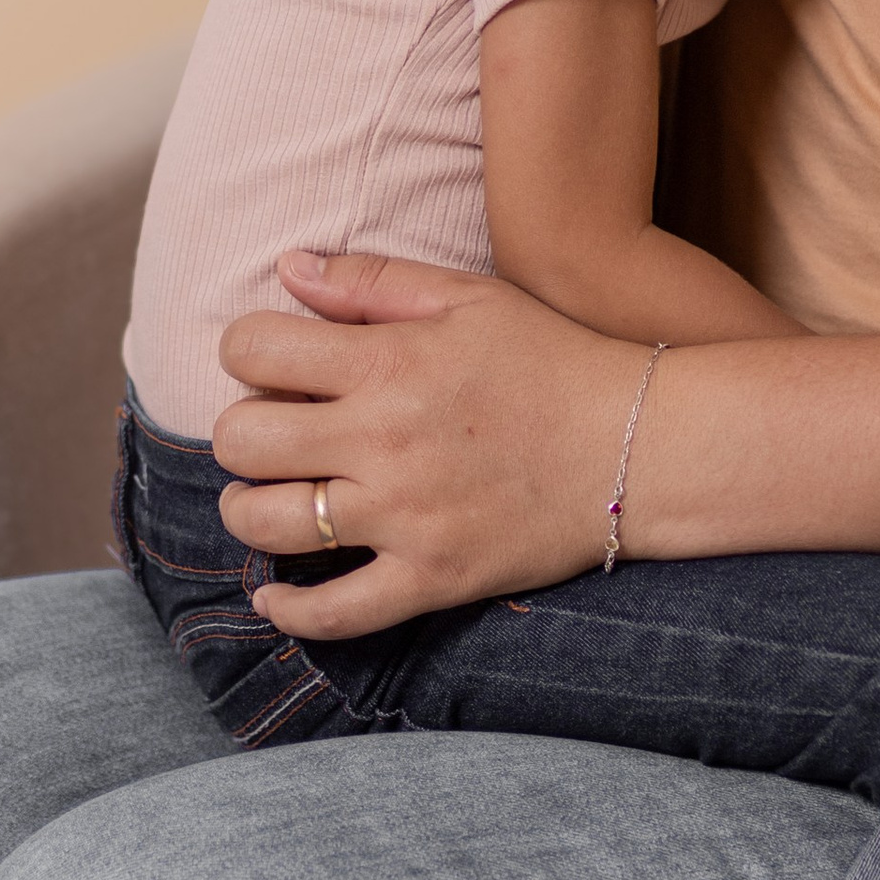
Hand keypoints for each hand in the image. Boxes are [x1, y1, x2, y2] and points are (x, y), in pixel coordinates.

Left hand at [214, 248, 639, 637]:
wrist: (638, 444)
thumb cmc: (552, 359)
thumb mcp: (468, 296)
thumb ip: (371, 279)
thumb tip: (286, 266)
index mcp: (389, 362)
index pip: (253, 350)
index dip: (246, 351)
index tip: (272, 364)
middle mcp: (384, 440)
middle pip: (241, 441)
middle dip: (240, 432)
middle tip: (273, 433)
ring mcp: (405, 516)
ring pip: (267, 524)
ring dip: (250, 510)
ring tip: (273, 497)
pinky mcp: (432, 578)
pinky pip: (334, 613)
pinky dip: (290, 610)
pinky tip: (276, 594)